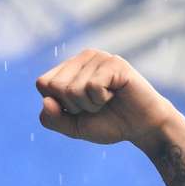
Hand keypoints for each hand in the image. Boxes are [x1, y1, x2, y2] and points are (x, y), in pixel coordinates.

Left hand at [35, 49, 178, 145]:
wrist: (141, 127)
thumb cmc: (108, 123)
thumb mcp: (73, 127)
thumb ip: (52, 119)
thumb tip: (46, 101)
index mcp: (68, 69)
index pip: (43, 83)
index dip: (58, 104)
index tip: (78, 108)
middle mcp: (82, 58)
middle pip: (55, 86)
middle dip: (73, 106)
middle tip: (95, 105)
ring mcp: (99, 57)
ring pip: (73, 88)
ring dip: (90, 104)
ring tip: (107, 100)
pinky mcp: (114, 62)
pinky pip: (93, 86)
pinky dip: (102, 99)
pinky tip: (115, 94)